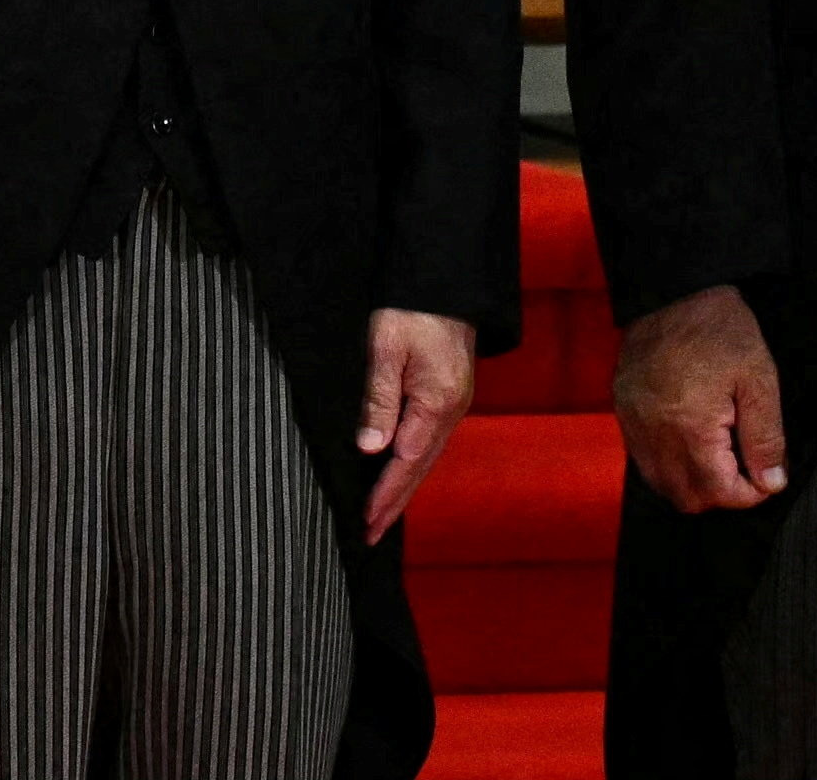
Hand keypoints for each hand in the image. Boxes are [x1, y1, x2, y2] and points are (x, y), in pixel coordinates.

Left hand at [354, 308, 480, 539]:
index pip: (406, 463)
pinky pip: (426, 441)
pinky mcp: (446, 396)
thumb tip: (371, 449)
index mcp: (436, 404)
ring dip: (402, 488)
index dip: (384, 495)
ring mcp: (451, 405)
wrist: (443, 281)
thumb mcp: (386, 347)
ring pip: (424, 458)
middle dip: (393, 504)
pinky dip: (409, 465)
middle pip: (419, 469)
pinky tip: (396, 474)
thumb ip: (379, 398)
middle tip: (368, 536)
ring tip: (378, 516)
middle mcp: (449, 411)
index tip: (365, 522)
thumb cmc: (410, 308)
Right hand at [614, 281, 789, 513]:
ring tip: (717, 452)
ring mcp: (632, 421)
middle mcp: (653, 431)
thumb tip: (770, 483)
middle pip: (685, 498)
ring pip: (660, 483)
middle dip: (720, 493)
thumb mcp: (759, 380)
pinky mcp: (622, 409)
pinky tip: (689, 437)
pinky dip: (668, 461)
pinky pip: (643, 457)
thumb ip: (766, 438)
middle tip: (743, 465)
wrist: (673, 287)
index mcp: (689, 426)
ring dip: (692, 481)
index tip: (765, 474)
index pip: (718, 493)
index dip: (749, 494)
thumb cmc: (720, 330)